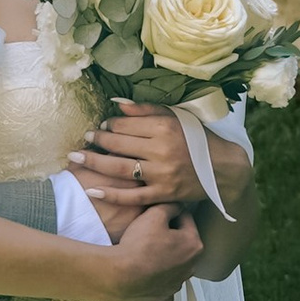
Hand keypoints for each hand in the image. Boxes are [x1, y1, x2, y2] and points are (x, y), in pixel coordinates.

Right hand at [63, 202, 200, 300]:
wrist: (120, 275)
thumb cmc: (139, 245)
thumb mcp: (154, 215)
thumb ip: (170, 206)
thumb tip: (175, 206)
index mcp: (194, 245)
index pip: (186, 219)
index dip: (171, 211)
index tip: (160, 209)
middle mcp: (191, 266)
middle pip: (181, 241)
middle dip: (169, 234)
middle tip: (151, 227)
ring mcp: (178, 282)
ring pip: (173, 260)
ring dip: (164, 253)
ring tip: (146, 247)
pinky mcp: (164, 293)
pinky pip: (163, 280)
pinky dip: (158, 275)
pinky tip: (147, 268)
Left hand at [76, 105, 197, 214]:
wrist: (223, 169)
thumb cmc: (198, 140)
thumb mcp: (176, 117)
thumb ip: (146, 110)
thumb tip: (117, 104)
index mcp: (164, 128)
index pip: (125, 125)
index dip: (109, 125)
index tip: (102, 126)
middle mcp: (161, 150)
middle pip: (118, 145)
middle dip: (97, 140)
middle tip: (85, 137)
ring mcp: (161, 174)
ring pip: (119, 169)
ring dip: (94, 162)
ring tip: (76, 157)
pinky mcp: (163, 194)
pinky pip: (131, 196)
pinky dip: (110, 194)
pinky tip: (91, 190)